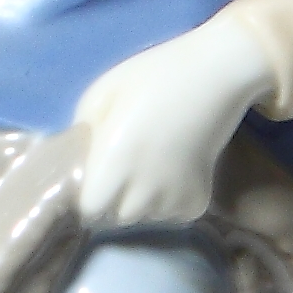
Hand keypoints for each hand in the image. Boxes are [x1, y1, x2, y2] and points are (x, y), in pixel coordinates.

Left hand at [73, 9, 276, 227]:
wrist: (215, 74)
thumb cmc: (151, 78)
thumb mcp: (99, 96)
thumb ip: (81, 137)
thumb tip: (78, 163)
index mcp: (114, 165)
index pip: (89, 210)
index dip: (87, 196)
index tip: (92, 177)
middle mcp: (144, 191)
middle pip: (115, 217)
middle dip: (112, 200)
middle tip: (119, 169)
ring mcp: (174, 200)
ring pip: (143, 217)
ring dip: (139, 201)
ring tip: (148, 166)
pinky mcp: (198, 202)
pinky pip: (170, 215)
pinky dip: (167, 201)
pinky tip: (171, 171)